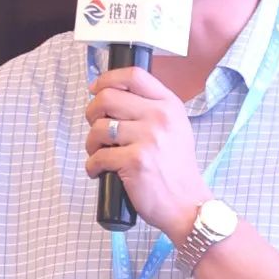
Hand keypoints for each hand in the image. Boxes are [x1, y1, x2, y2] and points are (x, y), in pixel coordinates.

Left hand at [85, 66, 211, 240]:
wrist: (188, 204)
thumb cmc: (176, 168)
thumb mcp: (174, 127)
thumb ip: (150, 108)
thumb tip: (109, 96)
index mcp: (169, 105)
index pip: (134, 75)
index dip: (107, 79)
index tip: (96, 90)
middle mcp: (160, 117)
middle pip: (108, 97)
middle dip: (92, 112)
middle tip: (95, 127)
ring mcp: (148, 138)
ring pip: (99, 128)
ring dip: (91, 142)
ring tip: (98, 153)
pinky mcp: (135, 161)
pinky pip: (98, 156)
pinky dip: (92, 166)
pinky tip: (99, 171)